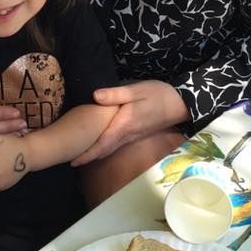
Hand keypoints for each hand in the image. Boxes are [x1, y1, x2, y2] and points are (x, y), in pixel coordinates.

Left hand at [70, 80, 187, 166]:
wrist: (180, 104)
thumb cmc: (158, 94)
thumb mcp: (137, 90)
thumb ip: (116, 94)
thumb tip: (94, 96)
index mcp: (124, 124)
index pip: (102, 143)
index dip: (86, 154)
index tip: (72, 161)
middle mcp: (127, 135)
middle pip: (104, 150)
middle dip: (87, 157)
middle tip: (69, 160)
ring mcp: (132, 136)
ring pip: (110, 149)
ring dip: (95, 153)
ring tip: (80, 155)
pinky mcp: (136, 134)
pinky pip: (117, 145)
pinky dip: (105, 148)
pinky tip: (99, 144)